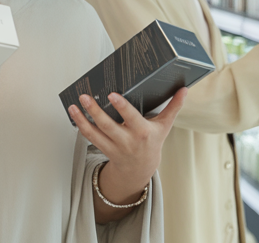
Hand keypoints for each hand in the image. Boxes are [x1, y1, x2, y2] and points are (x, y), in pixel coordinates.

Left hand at [68, 88, 186, 208]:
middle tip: (85, 97)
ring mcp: (114, 146)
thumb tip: (184, 89)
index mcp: (143, 132)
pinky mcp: (104, 149)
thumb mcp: (164, 126)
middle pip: (108, 125)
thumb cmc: (152, 142)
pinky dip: (80, 125)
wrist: (141, 168)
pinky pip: (90, 137)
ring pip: (95, 133)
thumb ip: (174, 107)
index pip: (132, 118)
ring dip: (82, 119)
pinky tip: (74, 113)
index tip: (113, 95)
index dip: (122, 107)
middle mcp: (127, 140)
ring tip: (74, 105)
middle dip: (95, 111)